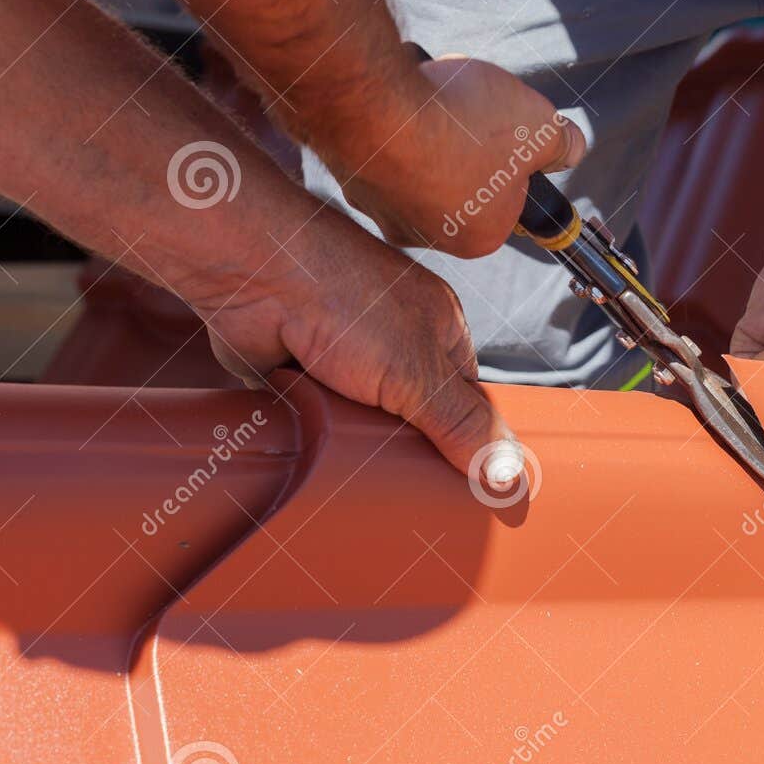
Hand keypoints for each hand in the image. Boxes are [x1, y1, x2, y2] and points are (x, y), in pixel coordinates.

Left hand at [182, 209, 525, 486]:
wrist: (254, 275)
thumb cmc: (343, 299)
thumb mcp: (418, 373)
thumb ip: (461, 424)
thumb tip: (509, 472)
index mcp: (438, 330)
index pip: (465, 401)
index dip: (465, 442)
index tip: (462, 486)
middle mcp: (393, 342)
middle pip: (414, 418)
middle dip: (405, 448)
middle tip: (404, 487)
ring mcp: (344, 358)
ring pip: (364, 424)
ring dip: (356, 444)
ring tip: (355, 471)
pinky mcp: (299, 374)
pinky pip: (318, 421)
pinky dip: (316, 435)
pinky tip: (317, 452)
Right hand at [336, 54, 585, 256]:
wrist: (376, 107)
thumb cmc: (463, 125)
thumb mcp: (538, 126)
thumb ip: (561, 141)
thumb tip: (572, 147)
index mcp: (479, 236)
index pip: (508, 198)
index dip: (514, 158)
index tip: (509, 131)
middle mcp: (426, 236)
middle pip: (463, 180)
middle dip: (471, 142)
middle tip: (471, 111)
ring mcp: (381, 209)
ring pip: (419, 164)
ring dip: (432, 131)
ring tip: (436, 99)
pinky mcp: (349, 177)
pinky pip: (383, 148)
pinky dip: (394, 126)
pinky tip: (401, 100)